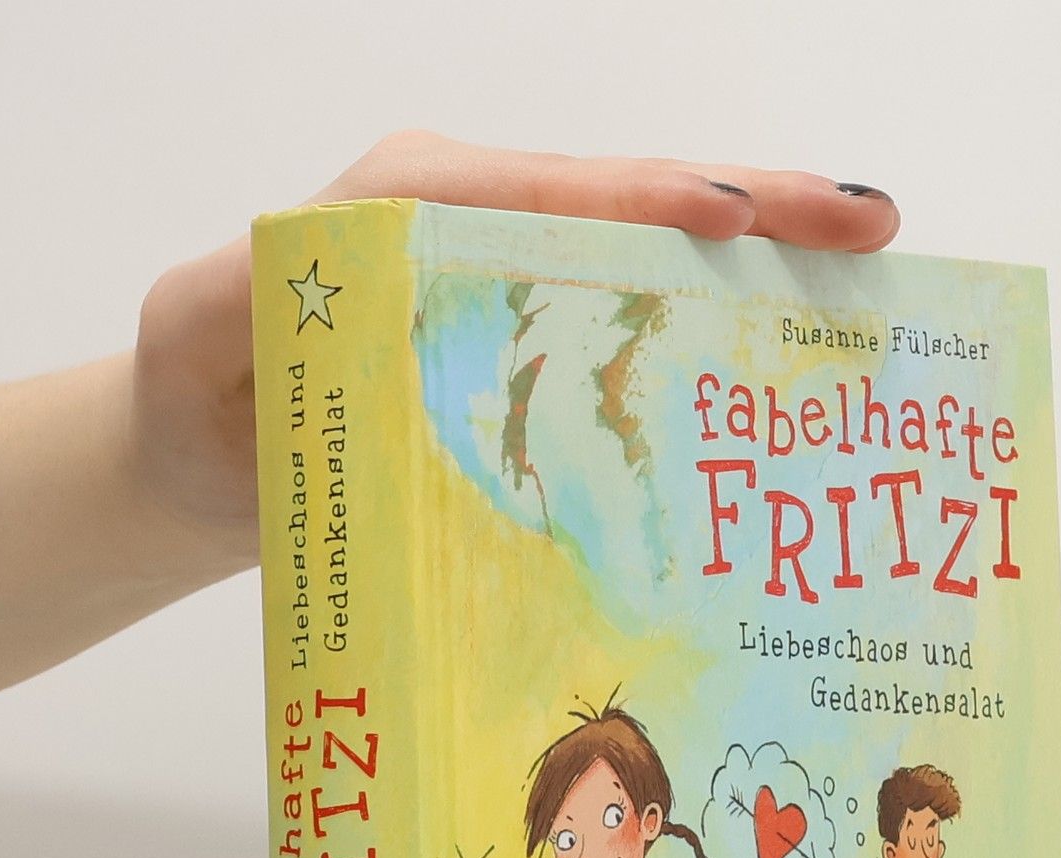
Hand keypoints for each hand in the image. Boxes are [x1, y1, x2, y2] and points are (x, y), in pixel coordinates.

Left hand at [131, 132, 900, 558]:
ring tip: (867, 279)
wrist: (199, 464)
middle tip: (868, 228)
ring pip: (654, 265)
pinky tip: (791, 366)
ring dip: (765, 275)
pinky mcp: (533, 351)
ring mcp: (514, 289)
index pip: (546, 189)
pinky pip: (637, 331)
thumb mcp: (191, 332)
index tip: (737, 223)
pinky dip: (718, 339)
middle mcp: (478, 226)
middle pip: (633, 207)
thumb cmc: (195, 396)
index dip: (648, 203)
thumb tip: (317, 268)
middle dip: (757, 212)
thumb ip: (233, 297)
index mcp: (409, 201)